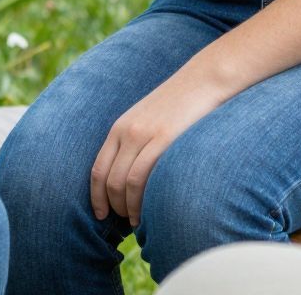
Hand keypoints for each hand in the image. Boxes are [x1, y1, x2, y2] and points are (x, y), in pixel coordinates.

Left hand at [90, 70, 227, 225]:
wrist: (205, 79)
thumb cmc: (181, 104)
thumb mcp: (150, 120)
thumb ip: (137, 142)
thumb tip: (132, 174)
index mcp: (120, 127)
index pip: (98, 169)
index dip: (96, 197)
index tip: (100, 215)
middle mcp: (127, 131)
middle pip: (109, 180)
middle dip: (112, 207)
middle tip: (124, 222)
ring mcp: (144, 135)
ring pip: (122, 183)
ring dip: (126, 209)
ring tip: (137, 222)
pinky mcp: (163, 139)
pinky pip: (141, 177)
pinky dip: (139, 201)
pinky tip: (147, 212)